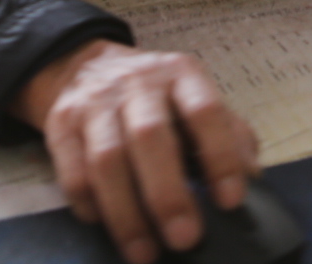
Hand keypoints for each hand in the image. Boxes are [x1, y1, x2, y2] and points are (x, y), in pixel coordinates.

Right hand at [10, 39, 259, 262]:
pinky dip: (88, 203)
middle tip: (185, 238)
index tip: (231, 201)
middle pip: (151, 137)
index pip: (205, 112)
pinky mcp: (61, 125)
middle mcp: (138, 84)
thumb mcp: (196, 98)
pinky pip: (72, 171)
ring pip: (107, 160)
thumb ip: (228, 133)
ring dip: (127, 213)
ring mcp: (95, 103)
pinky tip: (103, 224)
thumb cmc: (156, 96)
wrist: (84, 65)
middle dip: (168, 194)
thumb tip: (251, 177)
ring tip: (145, 252)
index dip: (220, 156)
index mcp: (181, 75)